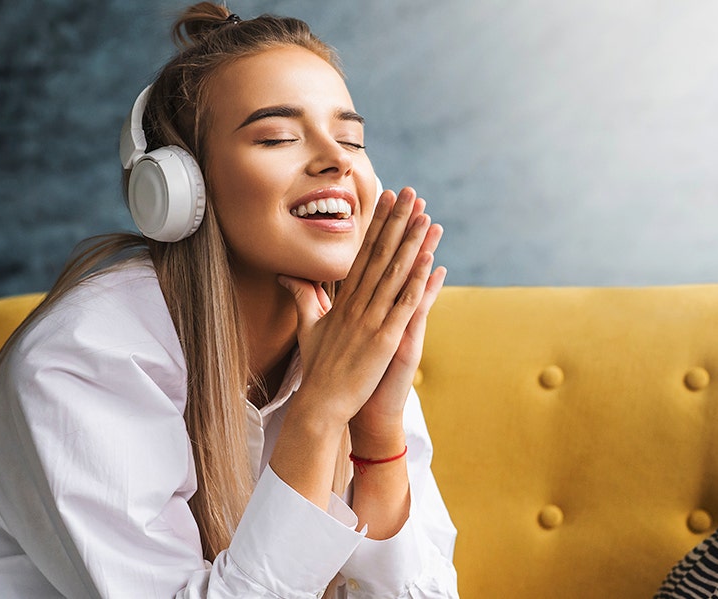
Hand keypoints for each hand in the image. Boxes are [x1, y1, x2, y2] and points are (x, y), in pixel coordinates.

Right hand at [278, 187, 440, 429]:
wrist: (320, 402)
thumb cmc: (317, 368)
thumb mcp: (307, 328)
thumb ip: (303, 299)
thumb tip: (288, 277)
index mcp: (344, 301)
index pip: (363, 254)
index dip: (378, 225)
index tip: (388, 200)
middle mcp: (358, 304)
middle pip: (381, 254)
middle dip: (397, 221)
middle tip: (411, 192)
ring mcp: (371, 320)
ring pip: (395, 274)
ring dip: (412, 243)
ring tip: (426, 215)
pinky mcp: (384, 339)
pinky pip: (404, 305)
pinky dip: (417, 282)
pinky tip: (429, 261)